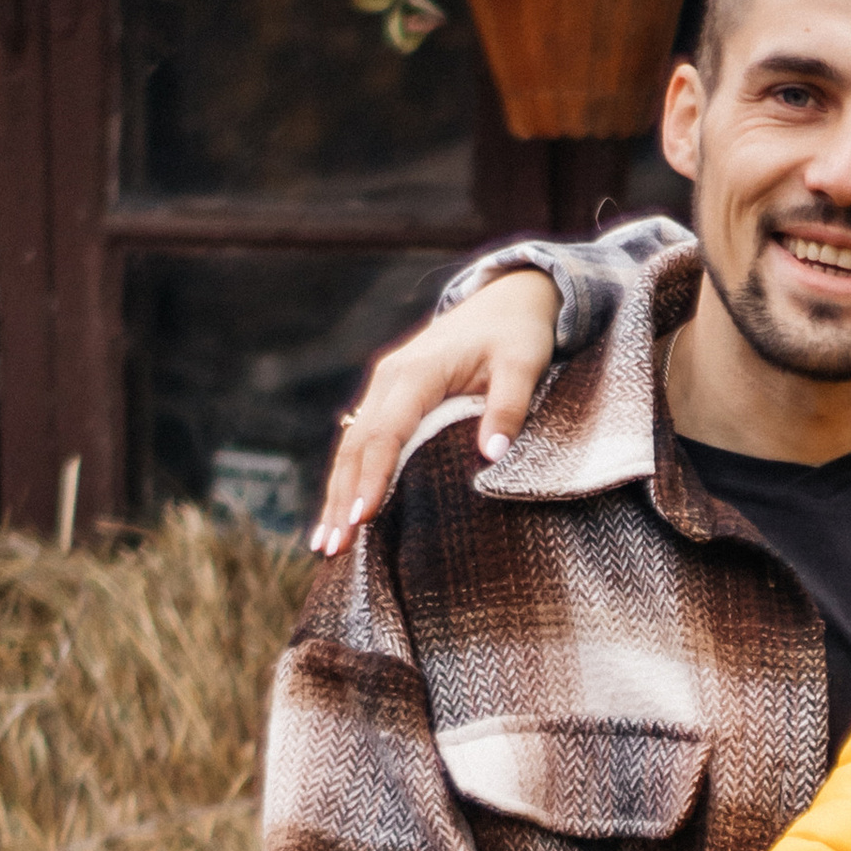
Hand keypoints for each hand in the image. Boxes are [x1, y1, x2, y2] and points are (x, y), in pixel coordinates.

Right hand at [312, 268, 559, 549]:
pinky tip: (341, 515)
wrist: (506, 301)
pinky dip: (348, 479)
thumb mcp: (524, 366)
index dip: (372, 477)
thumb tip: (492, 457)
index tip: (362, 518)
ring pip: (350, 446)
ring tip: (325, 545)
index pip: (387, 433)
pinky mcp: (387, 399)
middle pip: (356, 446)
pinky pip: (360, 442)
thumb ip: (508, 408)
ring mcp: (383, 389)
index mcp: (417, 372)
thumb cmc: (517, 336)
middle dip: (341, 498)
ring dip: (335, 494)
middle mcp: (389, 379)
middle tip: (331, 548)